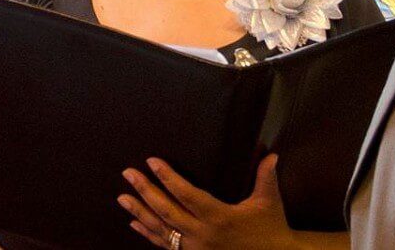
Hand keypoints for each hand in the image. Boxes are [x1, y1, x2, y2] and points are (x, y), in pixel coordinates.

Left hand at [118, 154, 295, 249]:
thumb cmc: (271, 228)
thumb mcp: (269, 202)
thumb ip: (266, 177)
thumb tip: (271, 154)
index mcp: (219, 217)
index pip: (187, 195)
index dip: (168, 178)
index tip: (152, 162)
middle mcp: (203, 234)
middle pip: (167, 211)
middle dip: (145, 191)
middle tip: (128, 174)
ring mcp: (195, 248)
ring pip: (162, 229)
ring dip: (140, 212)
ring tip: (122, 197)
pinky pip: (166, 246)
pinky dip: (148, 234)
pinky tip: (134, 223)